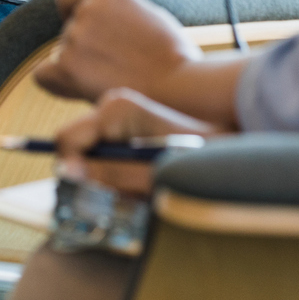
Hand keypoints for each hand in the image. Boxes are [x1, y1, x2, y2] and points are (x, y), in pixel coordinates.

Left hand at [36, 0, 199, 103]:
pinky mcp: (66, 65)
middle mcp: (87, 8)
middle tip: (113, 67)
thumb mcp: (147, 15)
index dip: (73, 14)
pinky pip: (43, 75)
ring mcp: (75, 35)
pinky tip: (79, 90)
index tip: (87, 33)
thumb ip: (117, 14)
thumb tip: (101, 23)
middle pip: (67, 29)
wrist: (178, 85)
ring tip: (113, 79)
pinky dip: (56, 84)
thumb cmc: (172, 56)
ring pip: (61, 53)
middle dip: (83, 47)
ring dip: (78, 66)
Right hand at [53, 88, 220, 196]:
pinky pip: (108, 156)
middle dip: (94, 178)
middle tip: (129, 192)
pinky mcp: (127, 125)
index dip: (71, 171)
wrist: (232, 146)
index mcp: (115, 109)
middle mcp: (112, 106)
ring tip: (145, 185)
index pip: (66, 140)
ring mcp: (119, 114)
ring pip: (92, 157)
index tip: (96, 193)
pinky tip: (147, 177)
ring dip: (111, 180)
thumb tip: (68, 173)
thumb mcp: (152, 174)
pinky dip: (121, 174)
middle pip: (77, 150)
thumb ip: (109, 174)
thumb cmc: (198, 159)